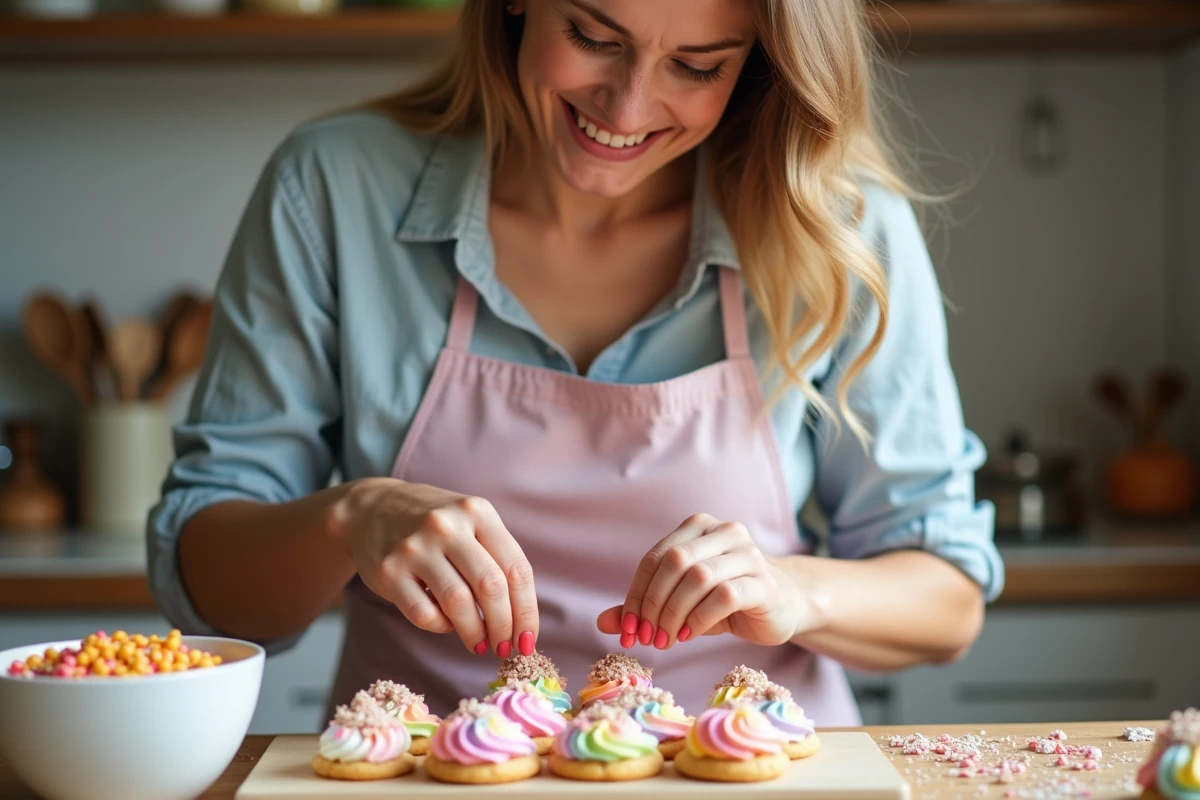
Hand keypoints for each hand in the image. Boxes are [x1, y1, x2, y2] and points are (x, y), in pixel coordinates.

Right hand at [330, 478, 537, 656]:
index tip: (528, 639)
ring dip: (474, 633)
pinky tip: (446, 623)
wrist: (373, 510)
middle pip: (490, 587)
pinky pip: (424, 614)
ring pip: (458, 603)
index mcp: (477, 512)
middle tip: (505, 648)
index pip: (516, 568)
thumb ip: (497, 559)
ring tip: (479, 644)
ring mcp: (415, 547)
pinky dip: (441, 626)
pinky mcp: (389, 571)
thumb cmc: (437, 526)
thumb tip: (520, 620)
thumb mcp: (471, 524)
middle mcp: (447, 525)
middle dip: (503, 626)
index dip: (527, 611)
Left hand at [596, 513, 808, 649]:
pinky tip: (692, 634)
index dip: (636, 594)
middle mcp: (725, 532)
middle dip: (653, 604)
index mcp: (699, 527)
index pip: (655, 557)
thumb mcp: (683, 602)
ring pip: (698, 577)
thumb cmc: (729, 600)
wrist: (787, 604)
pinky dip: (700, 618)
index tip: (628, 629)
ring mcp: (748, 555)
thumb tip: (604, 623)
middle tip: (646, 637)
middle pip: (674, 563)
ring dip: (674, 613)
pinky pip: (724, 596)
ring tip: (667, 639)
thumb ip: (647, 607)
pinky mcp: (765, 582)